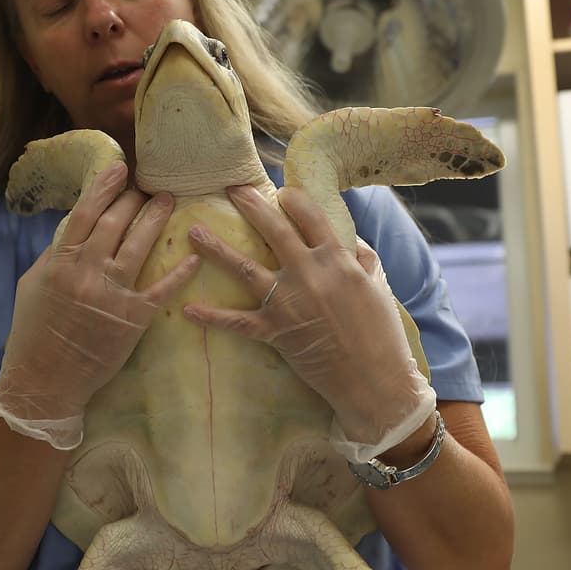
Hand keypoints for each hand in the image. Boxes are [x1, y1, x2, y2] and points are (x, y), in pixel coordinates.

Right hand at [0, 162, 199, 448]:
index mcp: (60, 263)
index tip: (120, 168)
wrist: (44, 381)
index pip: (85, 214)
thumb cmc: (33, 332)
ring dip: (155, 219)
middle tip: (147, 185)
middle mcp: (87, 274)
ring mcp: (112, 296)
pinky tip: (194, 255)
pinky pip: (161, 290)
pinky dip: (179, 273)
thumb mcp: (33, 285)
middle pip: (115, 224)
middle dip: (133, 199)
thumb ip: (54, 255)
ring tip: (167, 200)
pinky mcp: (133, 320)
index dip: (104, 187)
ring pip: (139, 246)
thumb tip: (76, 226)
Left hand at [183, 184, 435, 462]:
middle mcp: (309, 274)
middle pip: (273, 230)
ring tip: (193, 231)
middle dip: (250, 205)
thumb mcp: (378, 287)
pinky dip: (212, 317)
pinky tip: (187, 309)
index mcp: (337, 260)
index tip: (280, 191)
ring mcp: (288, 302)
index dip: (293, 198)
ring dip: (216, 249)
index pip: (310, 216)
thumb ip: (363, 258)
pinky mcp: (275, 332)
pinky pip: (238, 322)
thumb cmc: (382, 334)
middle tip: (231, 188)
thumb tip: (350, 240)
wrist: (374, 381)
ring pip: (244, 268)